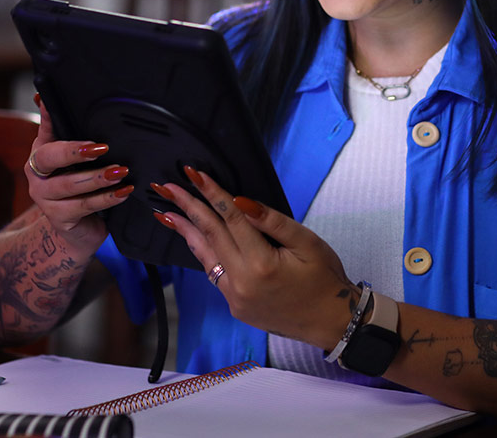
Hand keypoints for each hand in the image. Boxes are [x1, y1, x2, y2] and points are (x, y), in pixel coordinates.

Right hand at [25, 94, 132, 253]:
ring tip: (120, 171)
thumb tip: (55, 98)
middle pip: (48, 158)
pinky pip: (84, 206)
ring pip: (69, 184)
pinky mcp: (59, 218)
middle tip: (101, 147)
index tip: (54, 104)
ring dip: (97, 177)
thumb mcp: (75, 159)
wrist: (76, 229)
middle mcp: (37, 174)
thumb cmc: (77, 186)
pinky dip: (107, 198)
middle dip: (74, 151)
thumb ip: (70, 131)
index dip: (48, 116)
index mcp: (41, 152)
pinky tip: (123, 192)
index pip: (44, 129)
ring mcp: (44, 197)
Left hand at [153, 167, 355, 347]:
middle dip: (188, 207)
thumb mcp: (307, 243)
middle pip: (210, 236)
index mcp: (261, 264)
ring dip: (186, 231)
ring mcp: (235, 297)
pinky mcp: (234, 305)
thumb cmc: (324, 278)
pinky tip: (195, 239)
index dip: (212, 194)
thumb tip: (241, 201)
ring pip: (205, 257)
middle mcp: (242, 282)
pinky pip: (214, 273)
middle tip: (166, 187)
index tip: (194, 174)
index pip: (231, 220)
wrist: (330, 322)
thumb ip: (273, 221)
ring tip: (166, 212)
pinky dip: (204, 253)